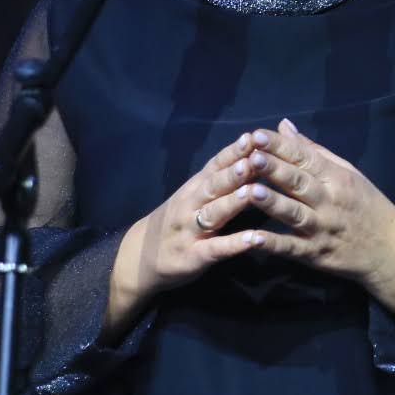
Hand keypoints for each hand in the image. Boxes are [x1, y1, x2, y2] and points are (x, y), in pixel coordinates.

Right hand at [105, 132, 273, 339]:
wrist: (139, 257)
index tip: (253, 137)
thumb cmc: (175, 221)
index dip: (233, 151)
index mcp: (194, 188)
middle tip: (255, 158)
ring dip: (233, 202)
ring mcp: (190, 231)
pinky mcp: (193, 256)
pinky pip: (215, 249)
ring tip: (253, 192)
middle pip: (213, 186)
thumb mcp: (192, 196)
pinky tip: (254, 239)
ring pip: (213, 214)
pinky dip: (235, 244)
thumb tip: (254, 155)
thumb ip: (218, 179)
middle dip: (234, 172)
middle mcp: (190, 205)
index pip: (215, 165)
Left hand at [238, 118, 394, 317]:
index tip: (256, 135)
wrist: (391, 250)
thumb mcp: (348, 172)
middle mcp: (329, 201)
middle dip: (274, 169)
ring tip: (250, 191)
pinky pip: (293, 248)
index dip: (281, 147)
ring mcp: (322, 229)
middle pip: (299, 183)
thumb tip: (284, 125)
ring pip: (294, 214)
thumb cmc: (367, 205)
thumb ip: (313, 151)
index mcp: (336, 178)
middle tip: (251, 156)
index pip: (305, 158)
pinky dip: (273, 244)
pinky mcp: (316, 254)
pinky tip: (253, 238)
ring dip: (272, 203)